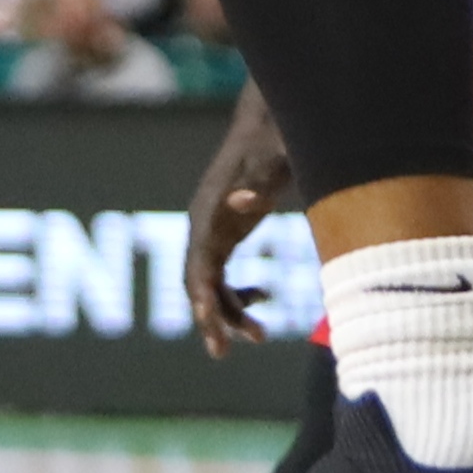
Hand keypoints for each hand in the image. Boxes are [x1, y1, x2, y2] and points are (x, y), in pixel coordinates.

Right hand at [185, 81, 297, 350]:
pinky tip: (264, 296)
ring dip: (228, 312)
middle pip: (197, 281)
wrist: (272, 120)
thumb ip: (257, 183)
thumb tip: (240, 203)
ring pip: (210, 283)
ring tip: (260, 336)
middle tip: (221, 353)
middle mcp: (204, 222)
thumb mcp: (273, 161)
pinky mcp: (226, 231)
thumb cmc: (275, 141)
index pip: (197, 264)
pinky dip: (237, 293)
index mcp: (209, 211)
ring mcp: (213, 228)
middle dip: (209, 318)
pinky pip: (221, 274)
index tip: (209, 328)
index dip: (201, 298)